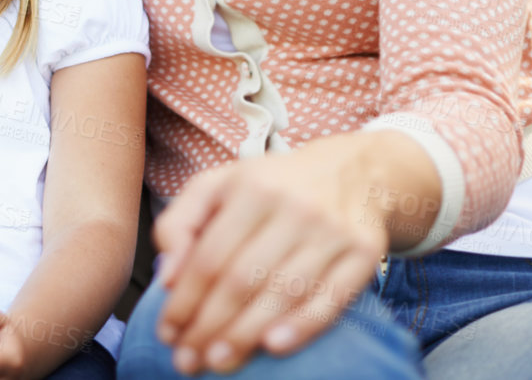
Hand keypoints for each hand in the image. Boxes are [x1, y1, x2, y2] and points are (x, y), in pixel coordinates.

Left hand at [150, 133, 426, 374]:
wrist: (355, 170)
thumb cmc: (272, 186)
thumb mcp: (218, 185)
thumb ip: (179, 223)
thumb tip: (167, 278)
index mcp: (252, 187)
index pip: (210, 256)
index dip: (185, 300)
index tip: (166, 332)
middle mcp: (294, 207)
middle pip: (243, 278)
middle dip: (209, 326)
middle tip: (187, 359)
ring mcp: (332, 230)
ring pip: (284, 292)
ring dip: (246, 335)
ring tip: (219, 361)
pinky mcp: (364, 252)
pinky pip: (332, 298)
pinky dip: (303, 325)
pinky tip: (273, 346)